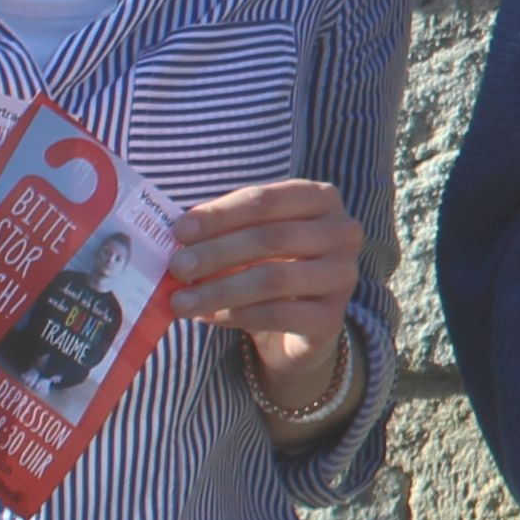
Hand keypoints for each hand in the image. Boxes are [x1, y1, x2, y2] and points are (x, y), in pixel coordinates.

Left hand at [171, 178, 365, 422]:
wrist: (299, 321)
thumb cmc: (269, 263)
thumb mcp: (249, 236)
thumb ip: (223, 230)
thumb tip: (176, 238)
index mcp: (321, 198)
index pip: (266, 200)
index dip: (220, 214)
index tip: (178, 231)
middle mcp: (342, 233)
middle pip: (271, 238)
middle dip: (216, 253)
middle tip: (176, 267)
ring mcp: (343, 276)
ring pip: (274, 279)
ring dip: (220, 290)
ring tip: (181, 301)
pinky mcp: (332, 318)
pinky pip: (278, 315)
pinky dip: (237, 315)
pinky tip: (208, 317)